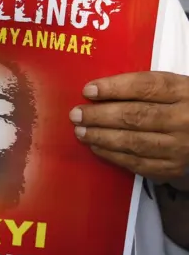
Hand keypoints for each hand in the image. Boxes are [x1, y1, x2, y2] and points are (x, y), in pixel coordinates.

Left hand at [69, 71, 188, 182]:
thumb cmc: (184, 105)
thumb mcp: (174, 88)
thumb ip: (144, 87)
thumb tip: (99, 91)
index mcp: (182, 91)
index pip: (145, 86)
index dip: (114, 88)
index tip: (88, 90)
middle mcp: (183, 119)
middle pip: (135, 116)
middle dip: (100, 115)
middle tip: (76, 114)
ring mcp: (180, 147)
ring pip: (134, 142)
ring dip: (102, 137)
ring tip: (81, 131)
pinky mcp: (174, 168)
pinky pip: (139, 164)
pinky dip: (114, 156)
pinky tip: (97, 148)